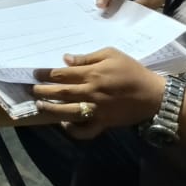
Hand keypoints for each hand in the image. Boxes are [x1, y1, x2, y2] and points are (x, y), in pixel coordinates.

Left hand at [30, 47, 166, 139]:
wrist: (153, 95)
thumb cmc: (132, 71)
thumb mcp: (112, 54)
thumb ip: (88, 57)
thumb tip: (66, 60)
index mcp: (92, 74)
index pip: (62, 74)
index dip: (46, 74)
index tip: (35, 73)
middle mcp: (90, 92)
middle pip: (61, 92)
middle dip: (43, 91)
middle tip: (32, 89)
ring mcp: (96, 110)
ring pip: (67, 112)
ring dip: (51, 109)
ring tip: (40, 106)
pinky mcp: (103, 124)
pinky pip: (84, 131)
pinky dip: (73, 130)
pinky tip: (64, 123)